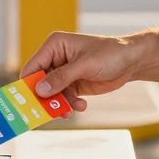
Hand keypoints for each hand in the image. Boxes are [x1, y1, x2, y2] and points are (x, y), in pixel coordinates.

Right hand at [19, 31, 142, 113]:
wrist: (131, 61)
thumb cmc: (110, 54)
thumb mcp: (85, 65)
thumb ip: (62, 77)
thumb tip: (40, 90)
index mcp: (54, 46)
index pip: (33, 67)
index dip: (28, 85)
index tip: (27, 102)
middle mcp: (56, 58)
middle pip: (40, 83)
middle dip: (45, 98)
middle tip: (50, 112)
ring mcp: (64, 73)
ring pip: (51, 94)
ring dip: (59, 104)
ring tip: (70, 111)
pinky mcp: (72, 84)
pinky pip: (63, 98)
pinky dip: (69, 105)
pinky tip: (81, 105)